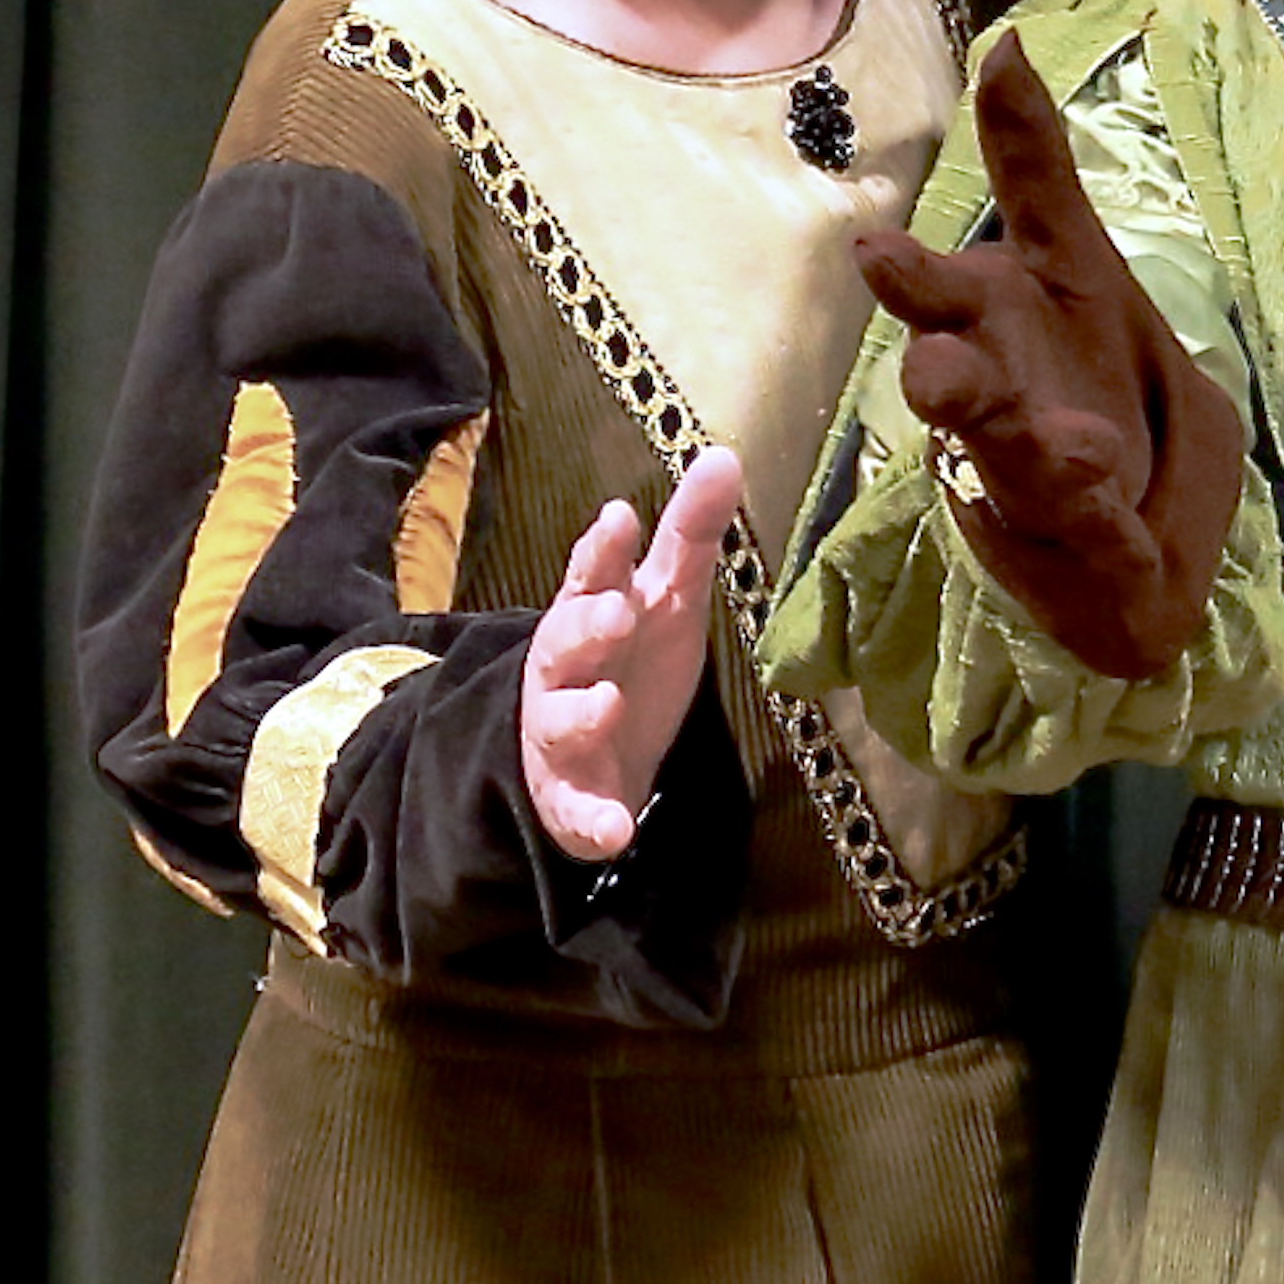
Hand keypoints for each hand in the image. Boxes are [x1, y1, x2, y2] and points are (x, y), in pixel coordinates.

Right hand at [520, 446, 745, 859]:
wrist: (595, 758)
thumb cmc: (630, 660)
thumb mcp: (667, 599)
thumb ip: (690, 534)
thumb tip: (725, 454)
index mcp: (593, 616)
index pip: (593, 576)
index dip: (603, 551)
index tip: (619, 519)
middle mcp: (567, 671)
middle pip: (565, 642)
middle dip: (586, 626)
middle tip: (616, 612)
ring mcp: (561, 734)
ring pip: (557, 720)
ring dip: (579, 713)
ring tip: (605, 705)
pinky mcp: (572, 797)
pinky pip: (578, 812)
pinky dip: (593, 820)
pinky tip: (616, 830)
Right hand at [854, 35, 1249, 679]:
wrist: (1141, 566)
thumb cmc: (1103, 400)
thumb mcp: (1093, 276)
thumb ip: (1038, 171)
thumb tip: (1007, 42)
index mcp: (1025, 300)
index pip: (1033, 204)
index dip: (1019, 133)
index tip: (1007, 57)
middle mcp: (1006, 373)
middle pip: (953, 326)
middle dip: (919, 297)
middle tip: (880, 254)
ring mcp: (1028, 458)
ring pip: (989, 429)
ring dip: (974, 404)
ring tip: (951, 376)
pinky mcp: (1070, 533)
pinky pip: (1073, 510)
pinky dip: (1076, 486)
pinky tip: (1084, 460)